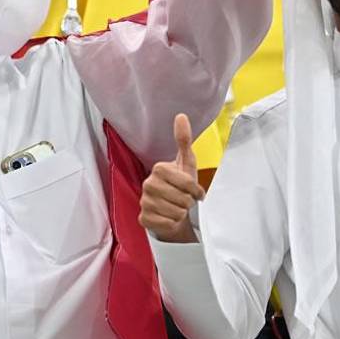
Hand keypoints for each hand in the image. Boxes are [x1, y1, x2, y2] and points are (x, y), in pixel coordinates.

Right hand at [139, 114, 204, 242]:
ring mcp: (144, 201)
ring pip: (176, 212)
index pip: (188, 183)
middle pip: (183, 199)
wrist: (171, 209)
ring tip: (177, 207)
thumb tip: (181, 115)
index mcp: (159, 168)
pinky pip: (167, 223)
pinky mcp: (143, 218)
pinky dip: (172, 223)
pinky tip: (168, 217)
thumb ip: (184, 140)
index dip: (196, 190)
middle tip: (184, 200)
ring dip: (181, 213)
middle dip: (188, 202)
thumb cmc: (181, 185)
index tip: (195, 191)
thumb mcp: (187, 163)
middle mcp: (148, 184)